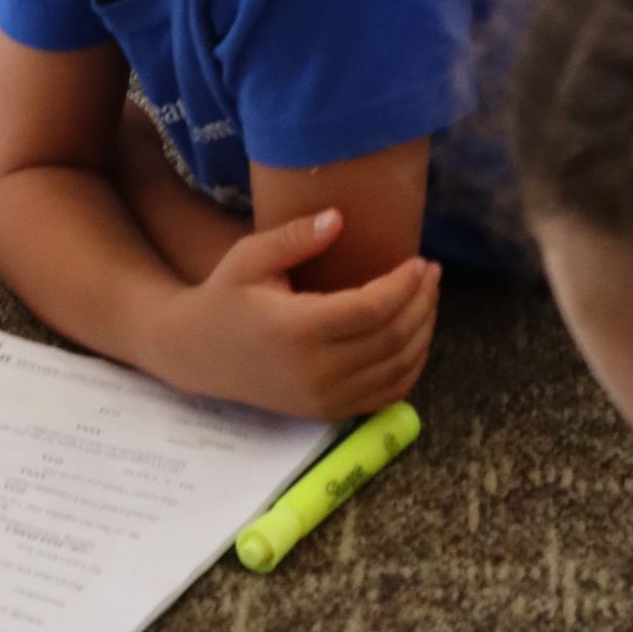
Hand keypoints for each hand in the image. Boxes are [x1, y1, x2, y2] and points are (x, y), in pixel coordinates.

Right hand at [167, 208, 438, 420]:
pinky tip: (415, 337)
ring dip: (423, 332)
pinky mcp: (329, 412)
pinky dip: (411, 367)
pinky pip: (386, 395)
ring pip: (397, 369)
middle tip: (432, 272)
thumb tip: (338, 218)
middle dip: (421, 303)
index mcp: (297, 329)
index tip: (420, 261)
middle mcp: (316, 370)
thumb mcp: (249, 257)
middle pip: (392, 339)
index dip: (404, 285)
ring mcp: (325, 398)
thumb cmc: (226, 297)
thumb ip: (294, 237)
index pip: (371, 309)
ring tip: (429, 297)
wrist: (200, 355)